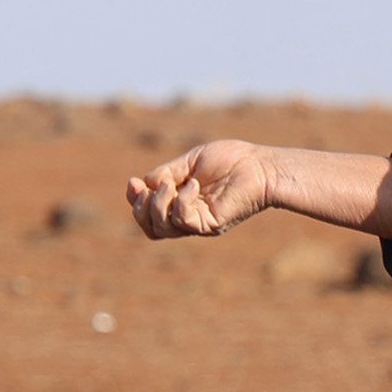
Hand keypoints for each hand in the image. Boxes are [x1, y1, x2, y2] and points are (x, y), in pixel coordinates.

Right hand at [127, 139, 271, 239]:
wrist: (258, 166)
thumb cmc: (229, 161)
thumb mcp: (190, 162)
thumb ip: (166, 173)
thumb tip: (144, 183)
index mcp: (180, 204)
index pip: (149, 216)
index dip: (135, 203)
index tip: (133, 182)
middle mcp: (188, 218)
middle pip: (152, 229)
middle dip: (141, 209)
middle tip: (146, 189)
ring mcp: (199, 224)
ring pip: (162, 229)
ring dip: (158, 204)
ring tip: (170, 183)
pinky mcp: (211, 225)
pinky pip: (183, 220)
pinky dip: (181, 201)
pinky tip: (193, 184)